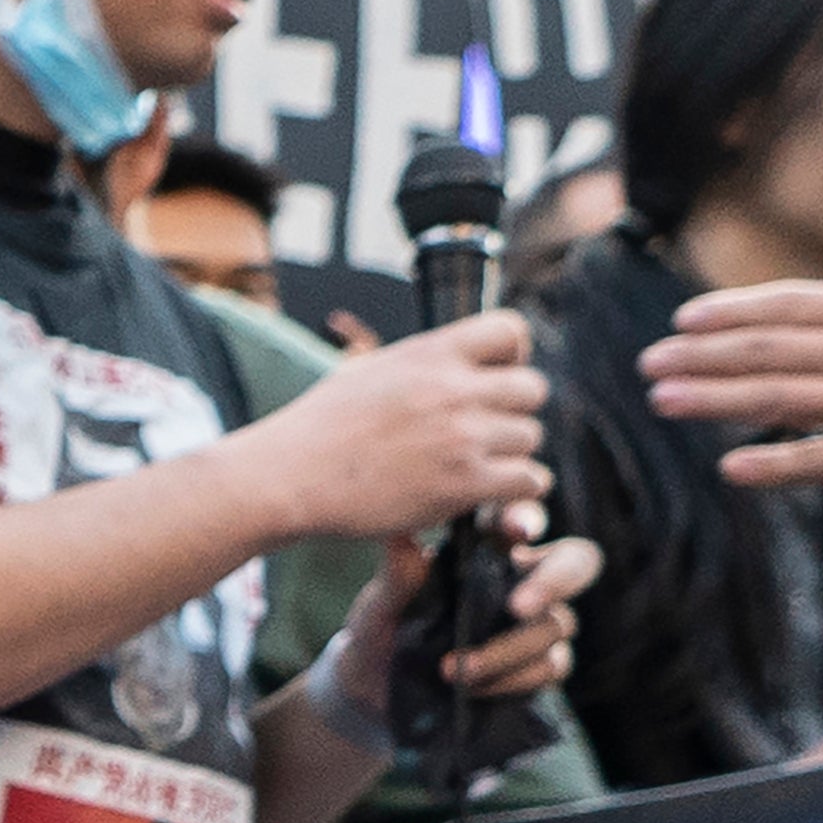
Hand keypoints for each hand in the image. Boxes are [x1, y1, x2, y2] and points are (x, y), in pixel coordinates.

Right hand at [240, 309, 547, 541]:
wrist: (289, 476)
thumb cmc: (321, 429)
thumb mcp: (371, 371)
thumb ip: (423, 365)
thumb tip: (456, 363)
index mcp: (430, 353)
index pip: (510, 330)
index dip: (513, 355)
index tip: (495, 376)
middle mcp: (453, 389)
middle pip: (532, 389)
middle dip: (514, 410)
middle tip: (486, 431)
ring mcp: (463, 436)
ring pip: (531, 437)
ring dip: (510, 454)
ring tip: (476, 466)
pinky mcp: (464, 483)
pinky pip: (529, 480)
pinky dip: (516, 489)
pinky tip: (488, 492)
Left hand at [322, 512, 600, 716]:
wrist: (376, 688)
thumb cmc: (384, 628)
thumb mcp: (383, 602)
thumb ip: (401, 574)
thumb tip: (402, 537)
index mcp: (489, 547)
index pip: (523, 517)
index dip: (529, 515)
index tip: (517, 529)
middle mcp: (524, 577)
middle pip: (577, 562)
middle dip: (554, 581)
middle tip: (517, 607)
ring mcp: (538, 621)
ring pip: (556, 625)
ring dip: (508, 649)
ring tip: (452, 667)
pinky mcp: (539, 664)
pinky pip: (551, 666)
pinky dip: (514, 678)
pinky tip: (474, 686)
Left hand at [638, 277, 822, 494]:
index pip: (789, 306)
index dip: (730, 313)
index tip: (684, 321)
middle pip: (767, 349)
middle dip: (701, 356)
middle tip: (650, 362)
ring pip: (778, 398)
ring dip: (713, 400)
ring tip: (663, 400)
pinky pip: (819, 462)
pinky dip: (772, 465)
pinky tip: (730, 468)